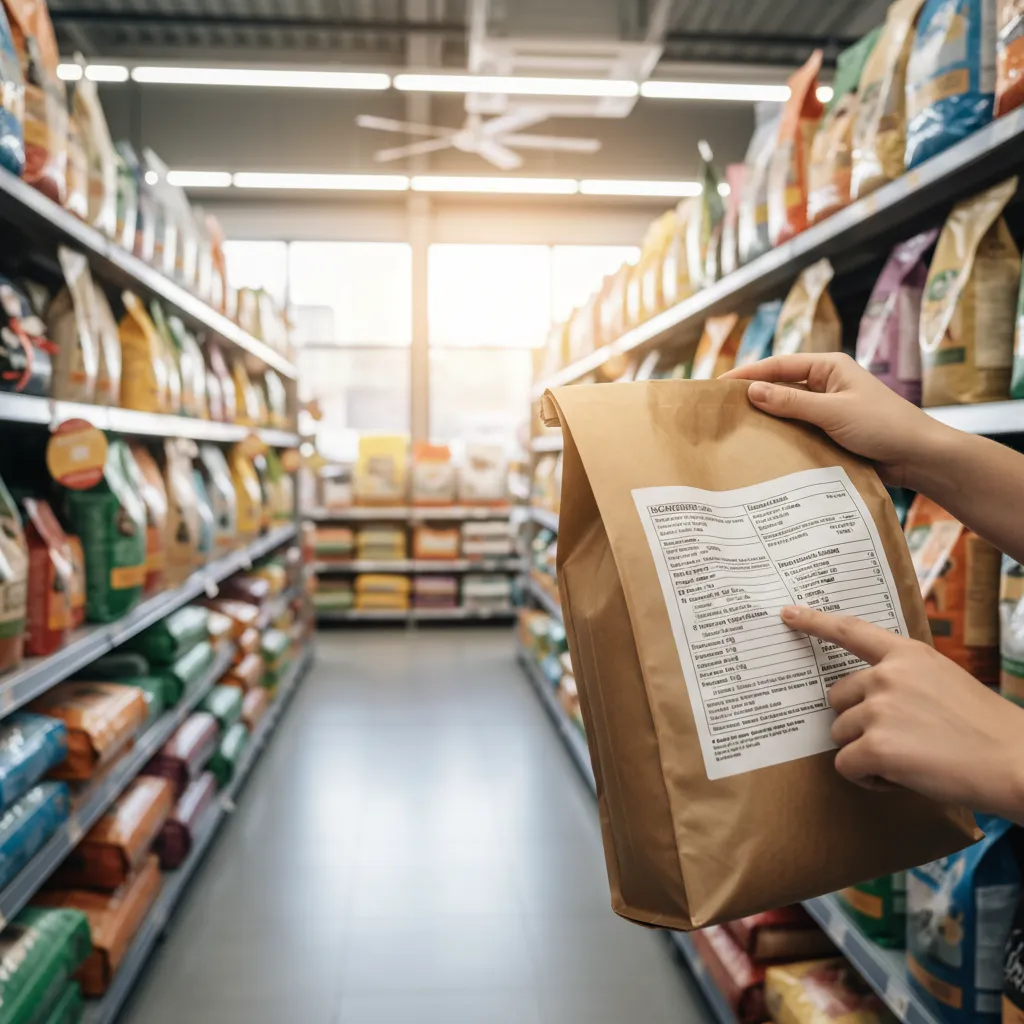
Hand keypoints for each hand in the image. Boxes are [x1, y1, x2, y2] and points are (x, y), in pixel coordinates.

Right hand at [723, 353, 945, 485]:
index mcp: (829, 367)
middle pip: (780, 386)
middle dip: (753, 396)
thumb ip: (790, 402)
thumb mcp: (833, 412)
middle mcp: (826, 384)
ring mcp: (828, 408)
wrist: (918, 456)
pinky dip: (782, 436)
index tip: (718, 386)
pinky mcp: (831, 431)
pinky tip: (763, 447)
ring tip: (736, 430)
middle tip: (721, 410)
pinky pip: (799, 430)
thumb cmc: (882, 425)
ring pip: (788, 410)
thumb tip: (751, 390)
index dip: (747, 374)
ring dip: (767, 419)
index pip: (778, 365)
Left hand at [780, 604, 1023, 820]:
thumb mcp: (944, 681)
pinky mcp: (877, 746)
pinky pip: (846, 765)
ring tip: (908, 759)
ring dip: (864, 752)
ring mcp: (879, 709)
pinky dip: (867, 779)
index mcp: (907, 654)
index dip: (815, 621)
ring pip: (840, 733)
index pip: (850, 630)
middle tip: (900, 738)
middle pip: (837, 697)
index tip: (787, 614)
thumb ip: (904, 678)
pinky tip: (899, 779)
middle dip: (857, 721)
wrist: (1017, 762)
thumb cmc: (984, 728)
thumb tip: (868, 694)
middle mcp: (887, 676)